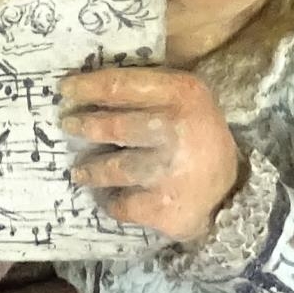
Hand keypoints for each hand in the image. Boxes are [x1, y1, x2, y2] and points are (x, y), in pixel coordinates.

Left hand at [59, 66, 240, 241]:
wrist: (228, 193)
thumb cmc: (196, 136)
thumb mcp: (184, 100)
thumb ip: (147, 90)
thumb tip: (87, 88)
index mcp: (182, 93)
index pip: (120, 85)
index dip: (87, 86)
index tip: (65, 89)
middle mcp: (177, 128)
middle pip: (115, 126)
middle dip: (85, 126)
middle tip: (68, 125)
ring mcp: (170, 170)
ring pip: (114, 168)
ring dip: (91, 170)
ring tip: (80, 172)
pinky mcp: (164, 207)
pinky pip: (121, 204)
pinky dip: (110, 201)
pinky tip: (108, 198)